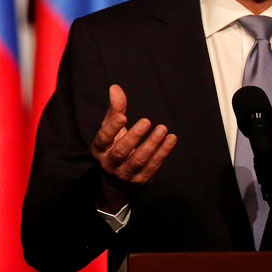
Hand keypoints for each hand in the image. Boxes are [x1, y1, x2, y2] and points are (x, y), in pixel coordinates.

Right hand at [90, 84, 176, 211]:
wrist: (116, 183)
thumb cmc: (113, 147)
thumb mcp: (110, 129)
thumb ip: (115, 109)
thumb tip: (115, 87)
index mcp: (100, 149)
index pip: (103, 138)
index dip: (112, 128)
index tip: (122, 117)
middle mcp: (110, 163)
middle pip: (121, 151)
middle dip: (134, 136)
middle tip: (146, 121)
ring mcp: (125, 173)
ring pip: (139, 160)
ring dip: (152, 144)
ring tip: (163, 128)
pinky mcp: (140, 180)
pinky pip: (153, 166)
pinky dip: (163, 152)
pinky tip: (171, 139)